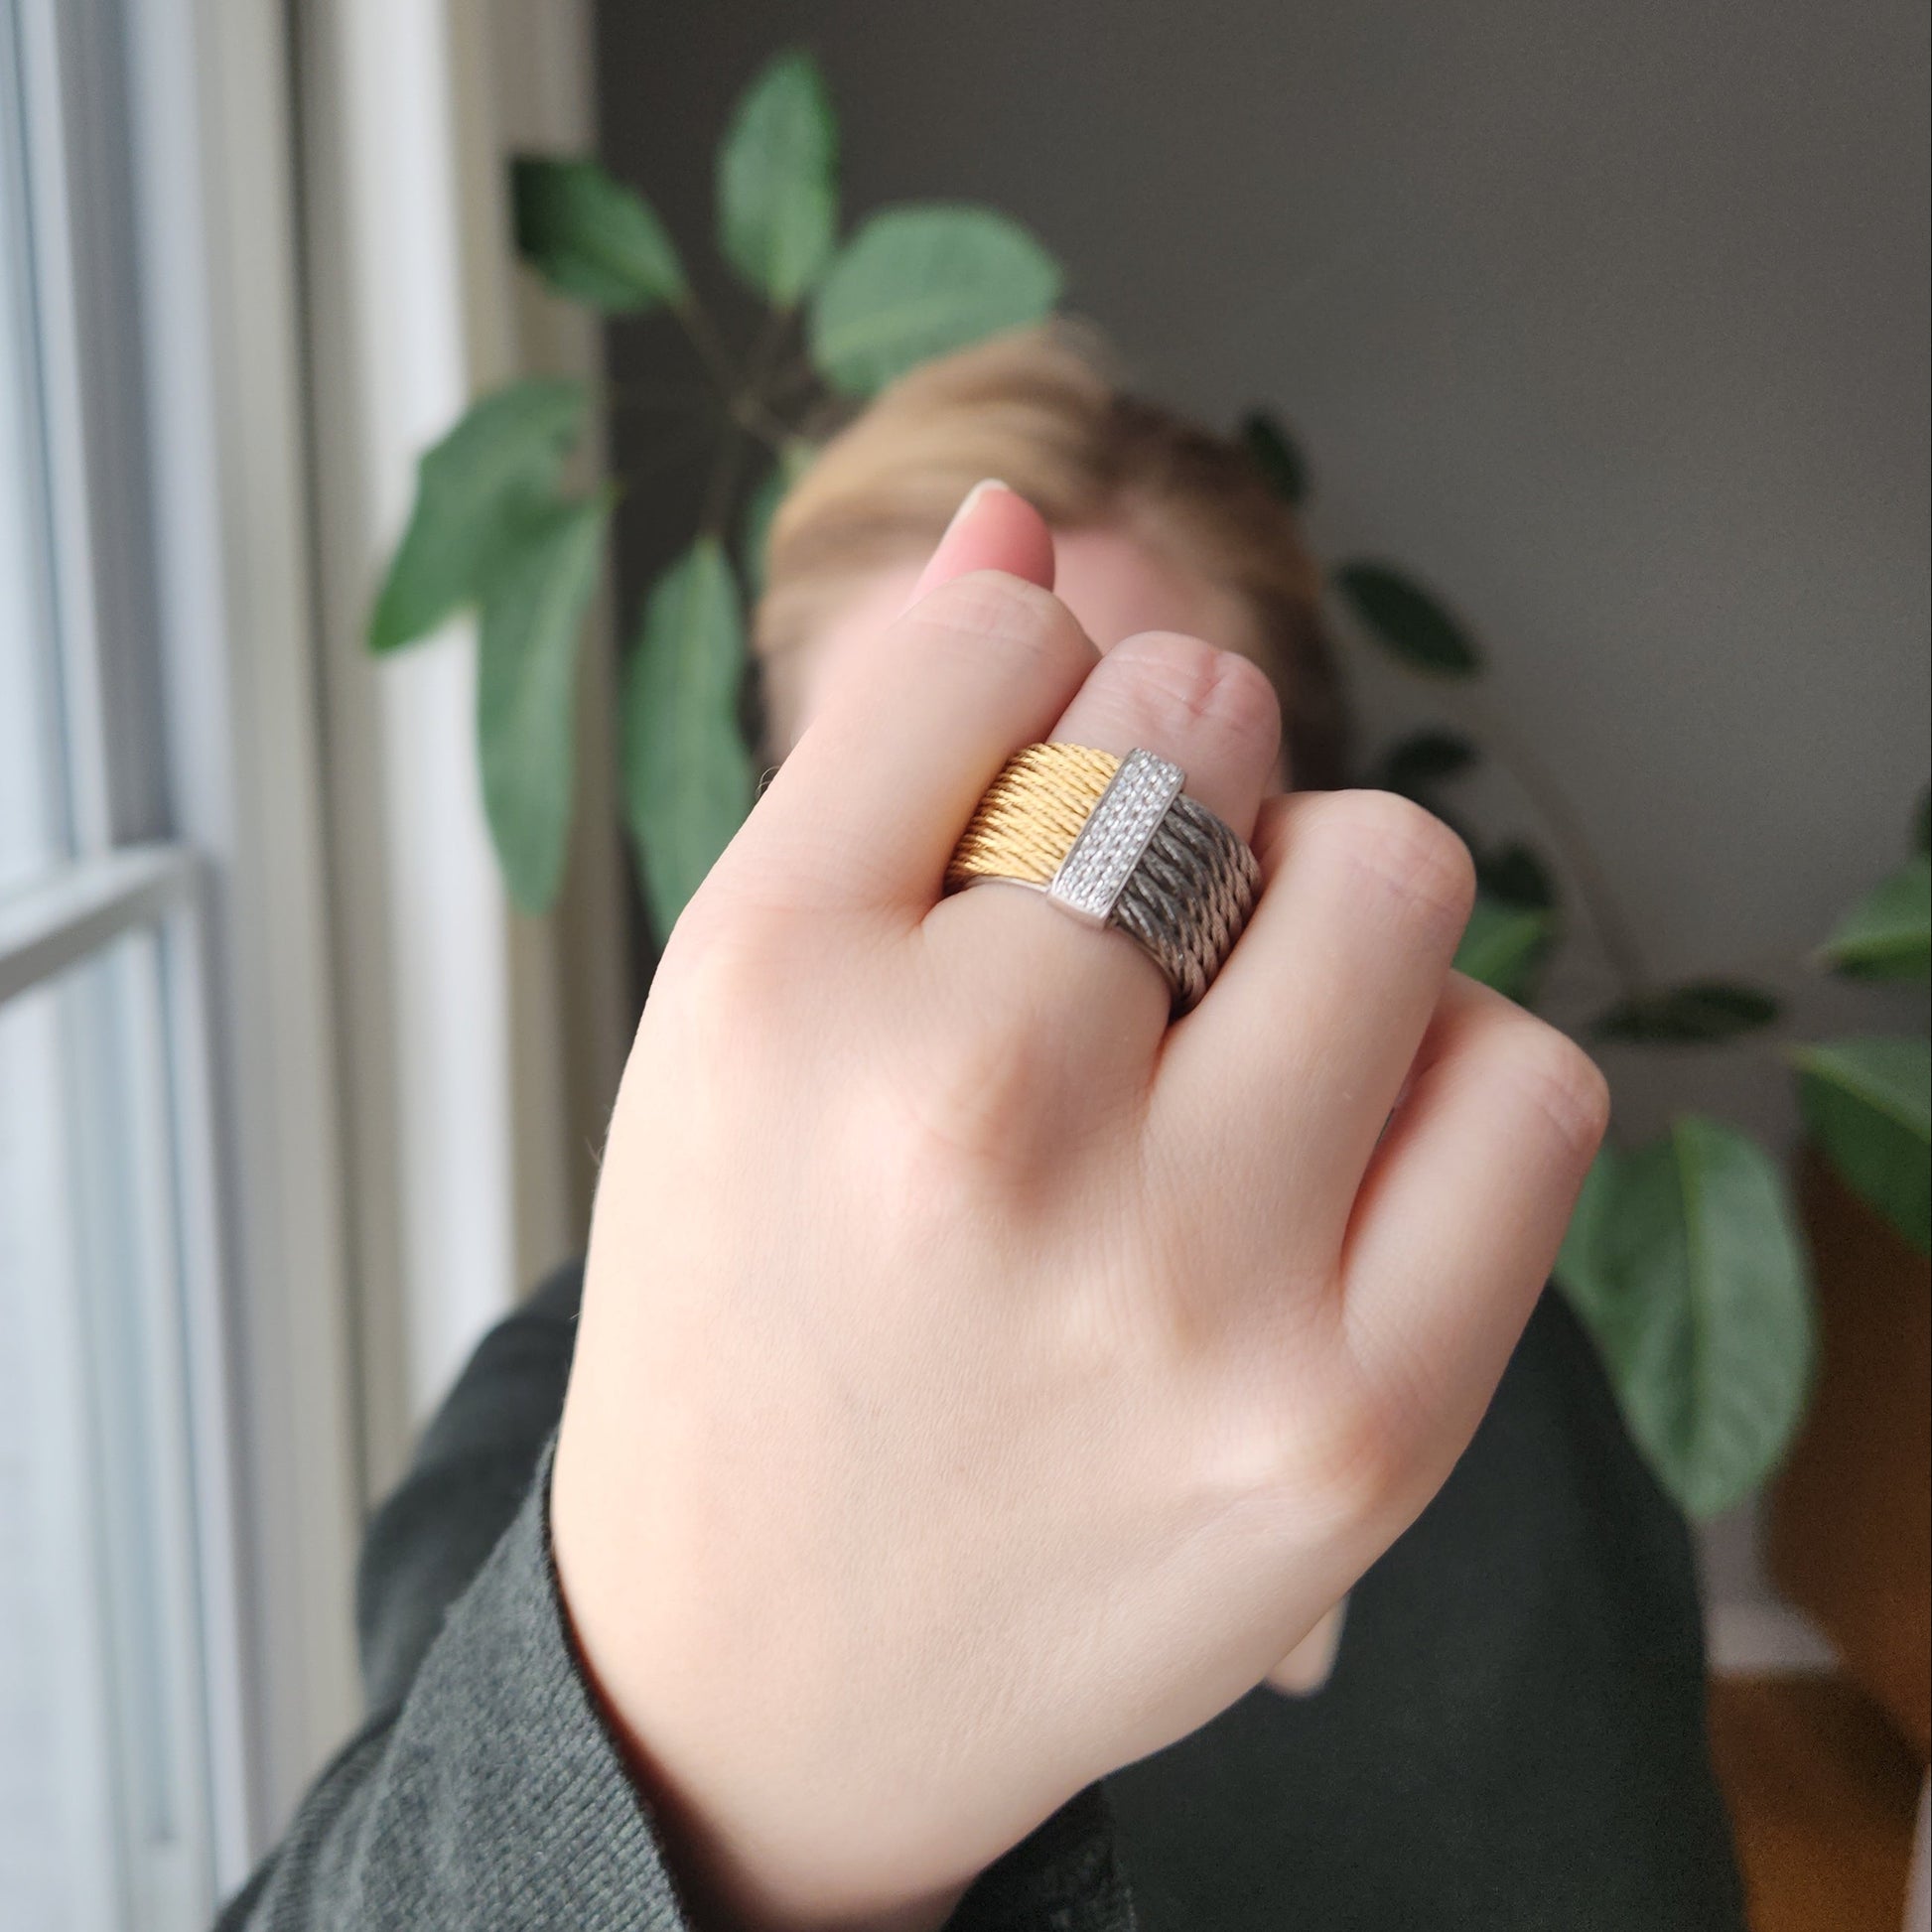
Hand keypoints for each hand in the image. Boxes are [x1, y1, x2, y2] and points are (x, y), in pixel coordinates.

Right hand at [551, 486, 1606, 1929]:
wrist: (779, 1672)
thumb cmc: (752, 1309)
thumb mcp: (735, 1016)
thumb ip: (882, 750)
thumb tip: (1034, 521)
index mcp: (772, 995)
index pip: (996, 647)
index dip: (1017, 694)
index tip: (1004, 814)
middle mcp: (969, 1125)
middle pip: (1211, 732)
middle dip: (1173, 793)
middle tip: (1111, 953)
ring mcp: (1180, 1289)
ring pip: (1392, 877)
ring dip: (1321, 917)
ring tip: (1224, 1055)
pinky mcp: (1353, 1428)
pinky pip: (1527, 1088)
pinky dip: (1448, 1077)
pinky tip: (1330, 1158)